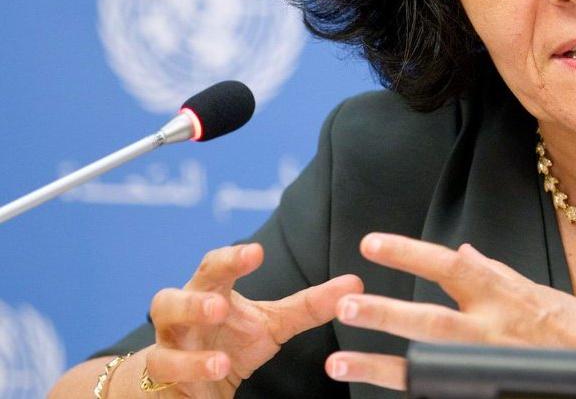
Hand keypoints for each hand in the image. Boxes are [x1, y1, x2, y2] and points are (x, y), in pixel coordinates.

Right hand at [144, 242, 361, 397]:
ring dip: (189, 359)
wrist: (190, 384)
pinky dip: (185, 387)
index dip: (232, 259)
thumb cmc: (231, 341)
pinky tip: (212, 384)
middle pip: (168, 300)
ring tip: (220, 363)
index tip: (258, 251)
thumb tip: (356, 284)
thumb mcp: (273, 323)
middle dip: (192, 303)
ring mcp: (166, 354)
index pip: (213, 268)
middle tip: (219, 306)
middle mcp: (179, 321)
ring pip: (158, 353)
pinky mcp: (162, 385)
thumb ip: (309, 306)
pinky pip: (164, 388)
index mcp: (208, 294)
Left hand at [325, 233, 575, 390]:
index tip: (370, 244)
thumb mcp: (541, 293)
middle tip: (344, 305)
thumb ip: (497, 275)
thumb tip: (463, 253)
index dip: (408, 252)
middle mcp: (492, 331)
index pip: (448, 265)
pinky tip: (387, 392)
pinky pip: (446, 393)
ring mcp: (489, 365)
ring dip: (381, 365)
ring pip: (426, 367)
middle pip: (429, 319)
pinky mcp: (490, 390)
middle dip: (384, 313)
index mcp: (504, 296)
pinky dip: (416, 393)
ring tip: (340, 362)